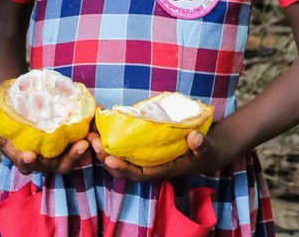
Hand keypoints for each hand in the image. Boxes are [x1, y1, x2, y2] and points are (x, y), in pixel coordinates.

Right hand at [0, 107, 92, 175]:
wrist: (22, 119)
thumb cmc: (10, 128)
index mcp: (26, 159)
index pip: (26, 164)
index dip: (27, 161)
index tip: (28, 155)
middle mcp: (46, 161)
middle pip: (61, 165)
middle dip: (71, 158)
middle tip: (80, 146)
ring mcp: (61, 155)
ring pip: (76, 156)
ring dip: (84, 149)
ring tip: (90, 138)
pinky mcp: (72, 145)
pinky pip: (82, 143)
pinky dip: (89, 134)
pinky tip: (95, 121)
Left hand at [87, 128, 230, 182]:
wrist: (205, 150)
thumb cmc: (205, 151)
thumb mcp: (207, 149)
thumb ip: (202, 145)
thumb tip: (195, 138)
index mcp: (163, 170)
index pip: (139, 174)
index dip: (123, 169)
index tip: (109, 160)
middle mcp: (150, 166)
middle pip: (123, 167)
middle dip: (106, 157)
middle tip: (92, 141)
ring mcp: (145, 157)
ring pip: (119, 157)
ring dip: (104, 147)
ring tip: (90, 132)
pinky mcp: (142, 146)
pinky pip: (123, 146)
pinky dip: (111, 137)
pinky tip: (101, 123)